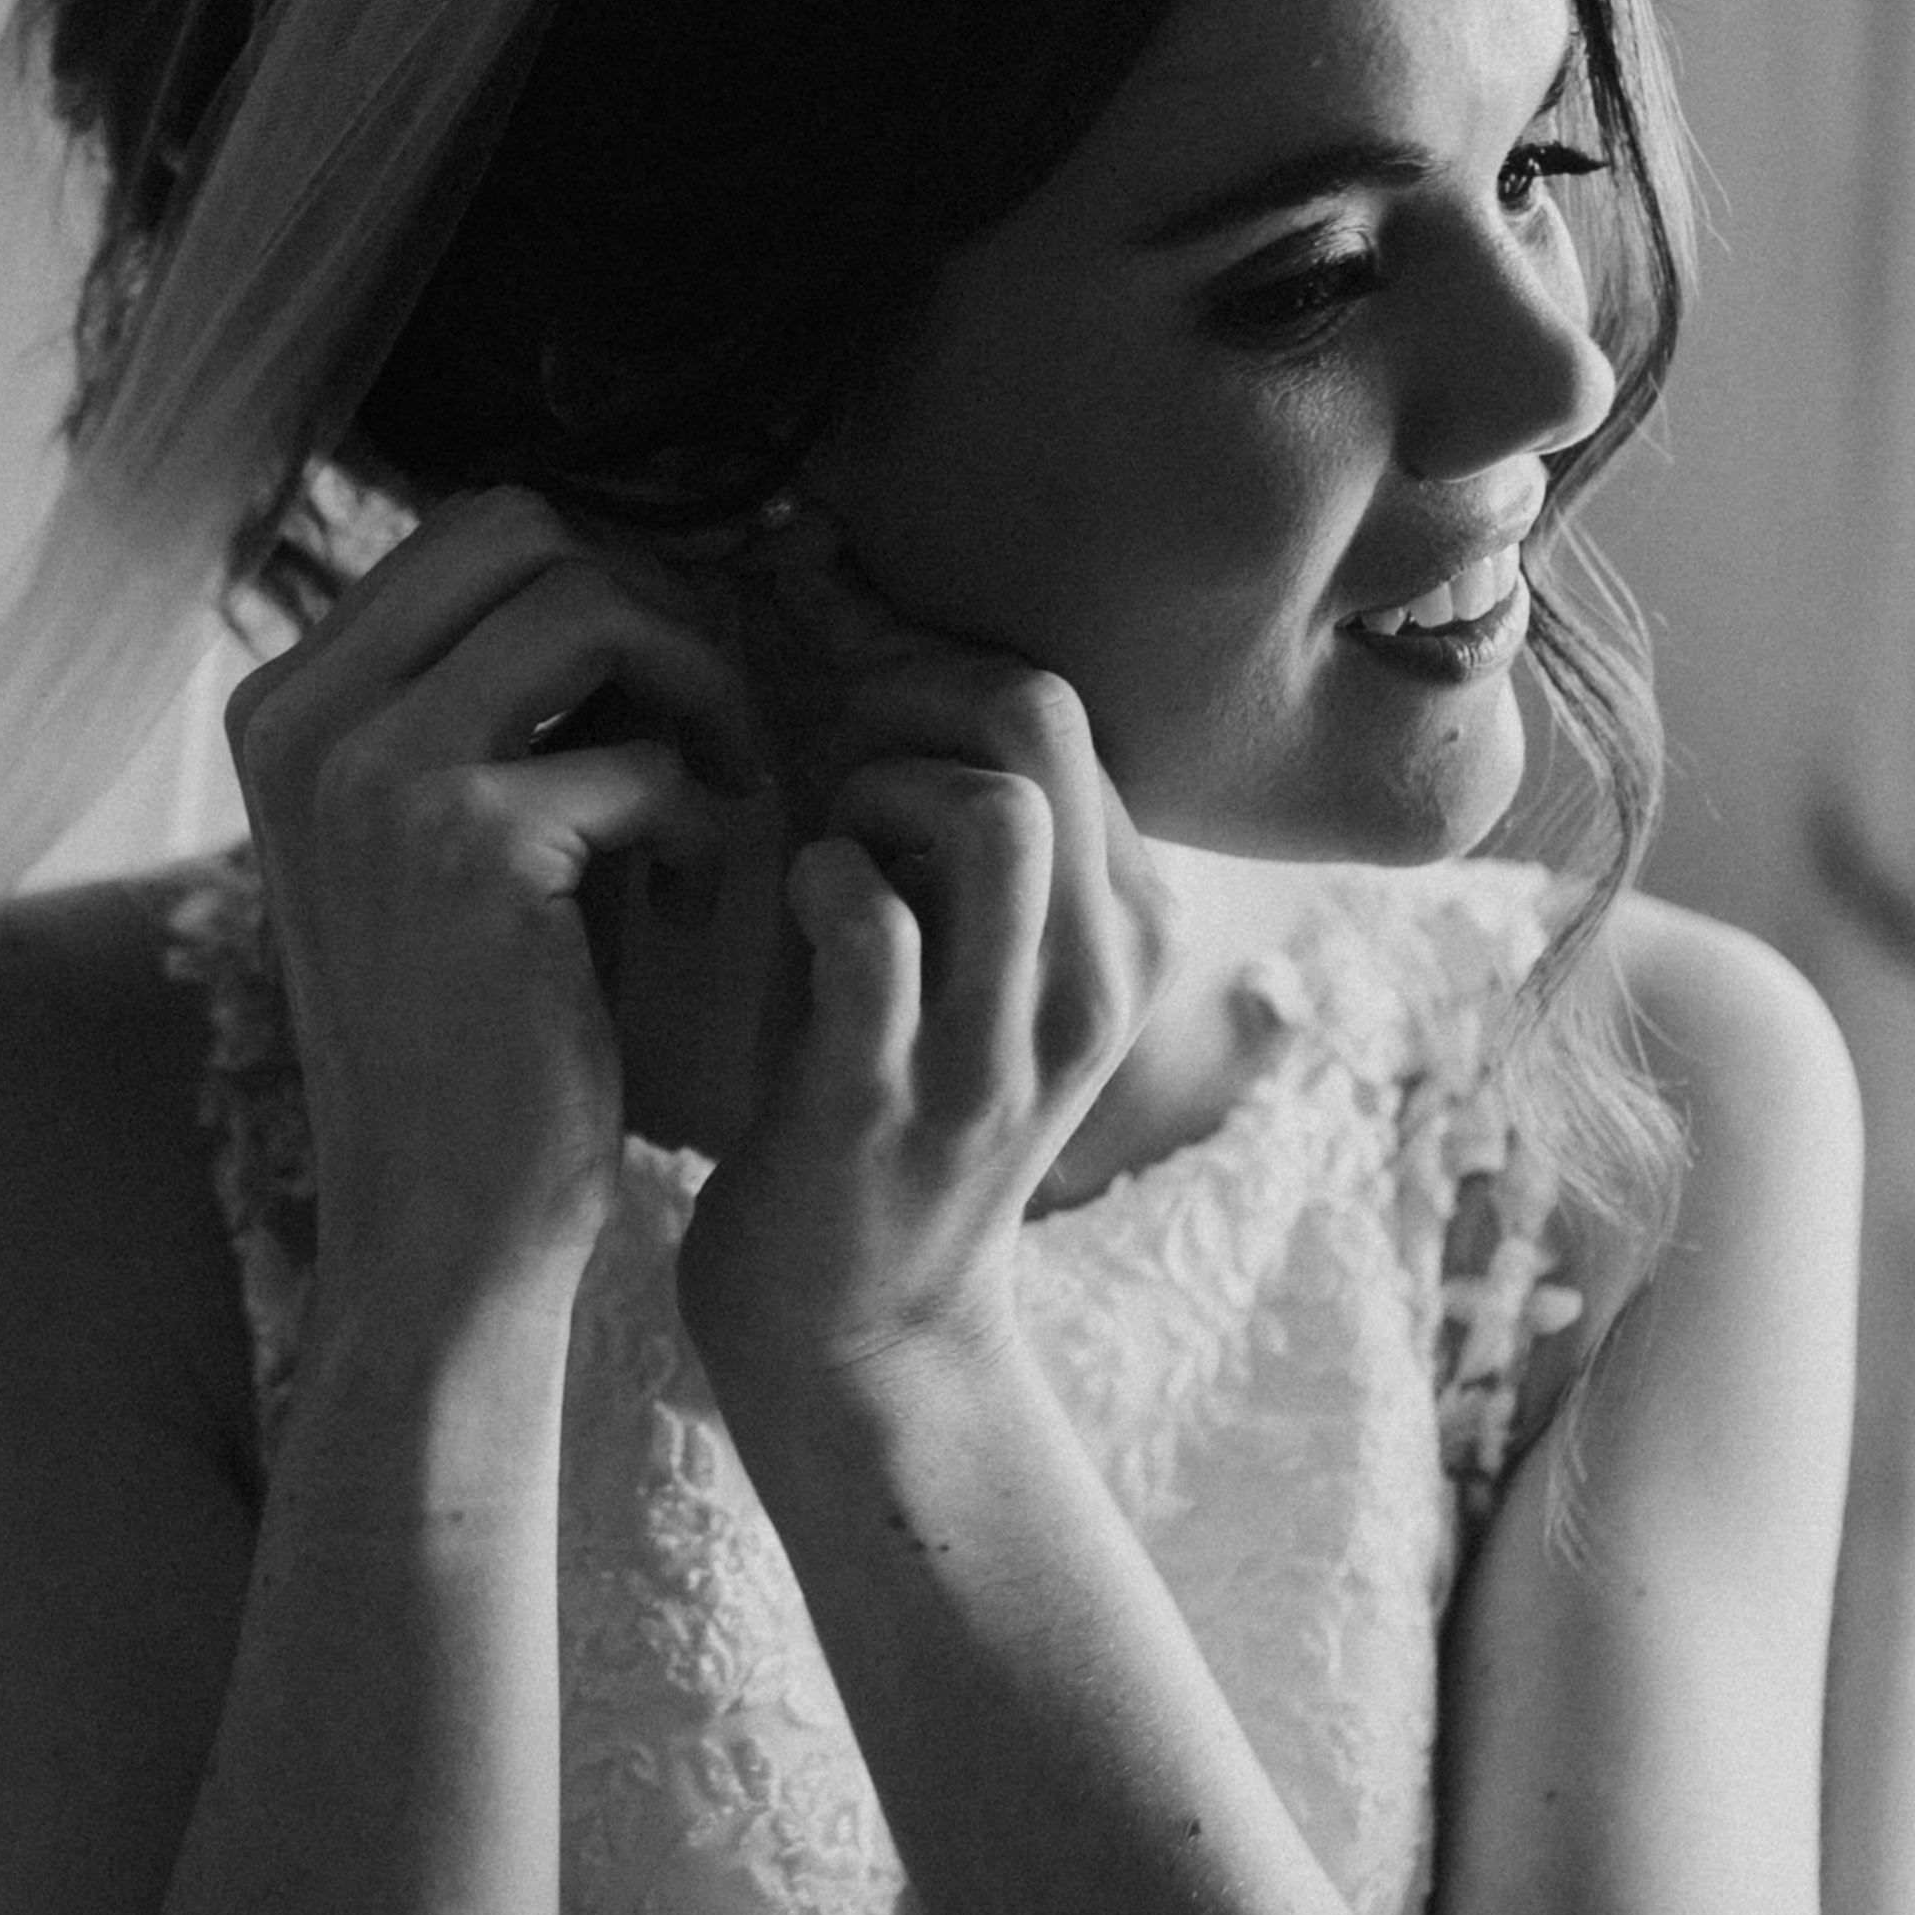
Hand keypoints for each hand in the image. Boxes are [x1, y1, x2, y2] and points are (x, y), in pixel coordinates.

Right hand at [226, 490, 760, 1310]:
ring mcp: (369, 769)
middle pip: (526, 529)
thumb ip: (499, 703)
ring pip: (591, 603)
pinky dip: (701, 820)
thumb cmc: (481, 1030)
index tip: (666, 685)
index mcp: (285, 702)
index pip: (472, 532)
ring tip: (721, 797)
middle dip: (652, 605)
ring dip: (695, 690)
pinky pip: (643, 755)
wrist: (443, 1224)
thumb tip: (629, 559)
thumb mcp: (452, 837)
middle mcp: (302, 715)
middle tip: (706, 723)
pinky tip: (692, 906)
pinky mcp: (463, 840)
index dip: (604, 578)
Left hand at [679, 529, 1176, 1403]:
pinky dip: (817, 883)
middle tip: (822, 746)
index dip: (921, 650)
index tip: (825, 652)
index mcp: (1125, 920)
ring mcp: (1003, 1047)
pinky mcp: (894, 1102)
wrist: (859, 1332)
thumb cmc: (876, 1096)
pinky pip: (872, 925)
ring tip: (826, 840)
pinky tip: (789, 906)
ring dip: (870, 790)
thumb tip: (823, 581)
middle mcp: (1098, 975)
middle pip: (1039, 720)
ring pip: (990, 813)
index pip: (1055, 699)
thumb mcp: (953, 947)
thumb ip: (934, 803)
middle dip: (900, 693)